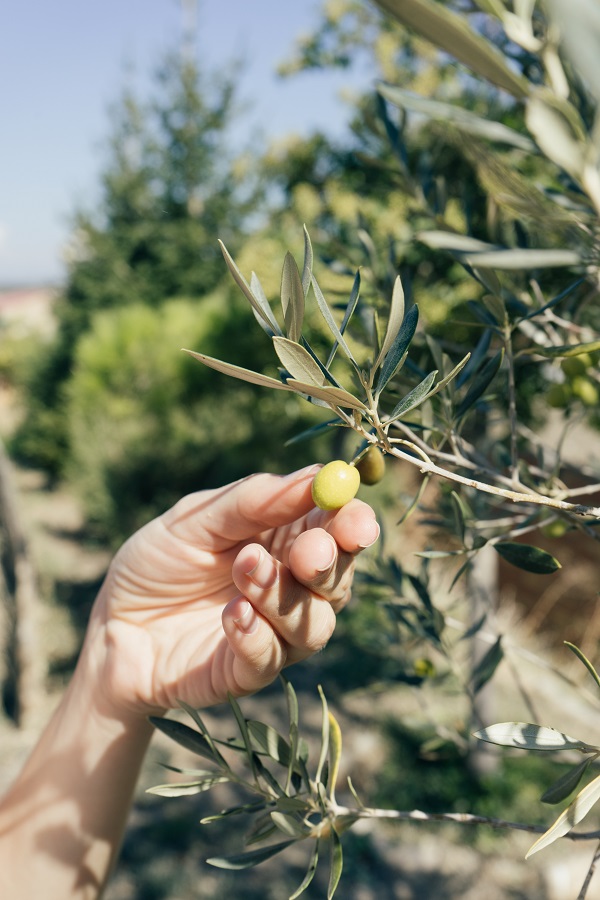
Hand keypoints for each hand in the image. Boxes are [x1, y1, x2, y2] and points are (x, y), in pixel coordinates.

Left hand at [85, 465, 378, 717]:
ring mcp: (275, 634)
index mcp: (287, 539)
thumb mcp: (195, 519)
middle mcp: (293, 587)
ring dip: (283, 596)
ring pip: (314, 624)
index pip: (339, 530)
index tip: (353, 519)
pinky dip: (256, 635)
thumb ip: (252, 501)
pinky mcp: (248, 673)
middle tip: (304, 551)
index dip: (353, 524)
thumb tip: (315, 477)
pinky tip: (231, 614)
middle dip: (326, 562)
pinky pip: (271, 659)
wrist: (111, 625)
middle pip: (338, 579)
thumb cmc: (158, 563)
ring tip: (244, 569)